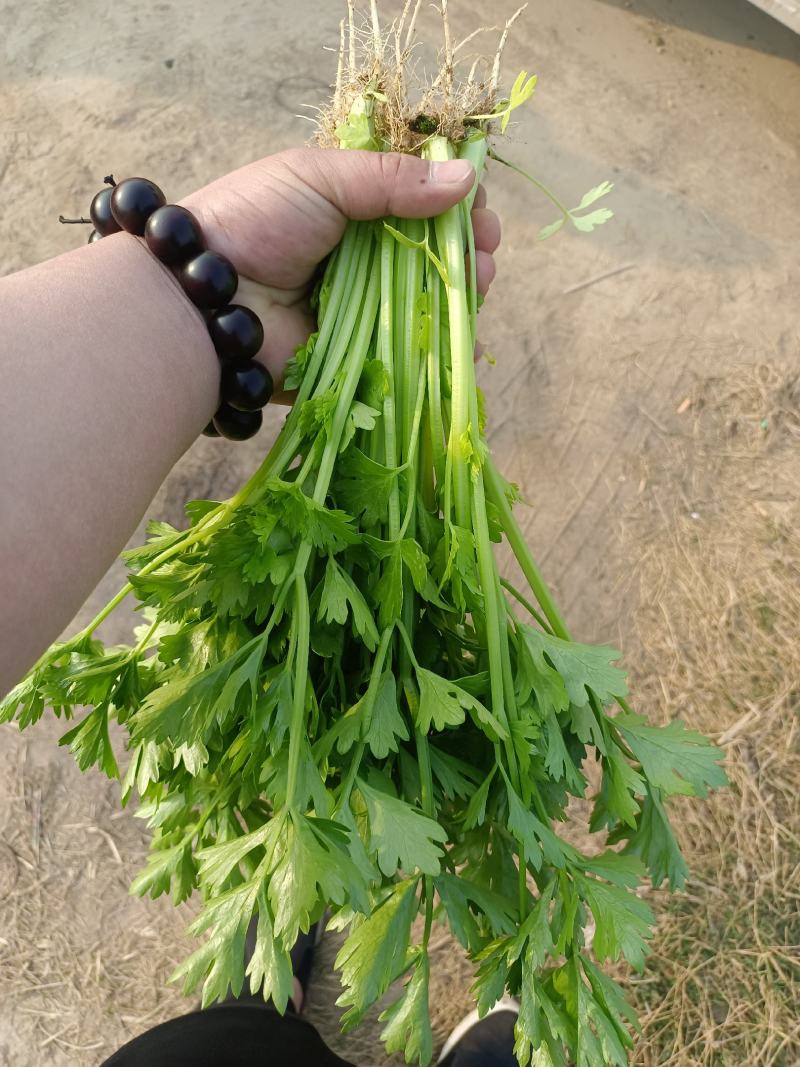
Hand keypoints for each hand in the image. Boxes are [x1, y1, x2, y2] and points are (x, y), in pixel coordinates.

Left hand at [180, 148, 500, 396]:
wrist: (205, 298)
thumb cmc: (254, 223)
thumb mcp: (321, 178)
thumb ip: (391, 181)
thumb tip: (466, 181)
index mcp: (352, 206)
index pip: (419, 198)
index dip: (454, 201)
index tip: (477, 207)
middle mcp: (363, 254)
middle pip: (434, 250)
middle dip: (468, 249)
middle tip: (484, 251)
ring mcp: (365, 304)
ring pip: (430, 299)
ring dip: (463, 292)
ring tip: (479, 285)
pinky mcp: (361, 351)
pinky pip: (410, 347)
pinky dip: (441, 342)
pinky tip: (466, 331)